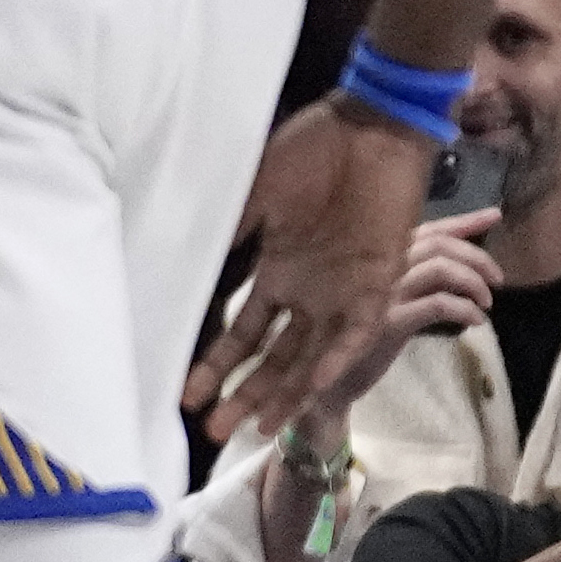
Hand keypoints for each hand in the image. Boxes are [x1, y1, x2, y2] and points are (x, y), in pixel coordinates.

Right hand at [187, 97, 440, 438]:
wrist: (373, 131)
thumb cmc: (312, 153)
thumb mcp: (258, 192)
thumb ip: (232, 233)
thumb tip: (186, 263)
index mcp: (278, 270)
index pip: (241, 329)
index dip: (215, 361)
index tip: (186, 390)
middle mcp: (306, 292)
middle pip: (270, 358)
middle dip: (241, 394)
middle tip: (213, 430)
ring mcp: (339, 295)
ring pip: (305, 359)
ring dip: (280, 394)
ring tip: (254, 429)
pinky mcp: (374, 289)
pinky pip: (349, 338)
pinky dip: (327, 364)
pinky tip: (303, 392)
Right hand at [299, 206, 501, 430]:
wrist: (327, 378)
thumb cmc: (356, 337)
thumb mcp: (384, 301)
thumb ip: (410, 279)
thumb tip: (456, 267)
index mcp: (377, 257)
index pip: (425, 228)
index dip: (463, 221)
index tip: (494, 215)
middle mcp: (376, 265)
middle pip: (437, 244)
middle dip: (476, 256)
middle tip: (497, 278)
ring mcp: (380, 290)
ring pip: (439, 269)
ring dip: (472, 282)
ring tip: (486, 302)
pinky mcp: (386, 319)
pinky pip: (437, 304)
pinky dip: (464, 309)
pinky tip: (474, 321)